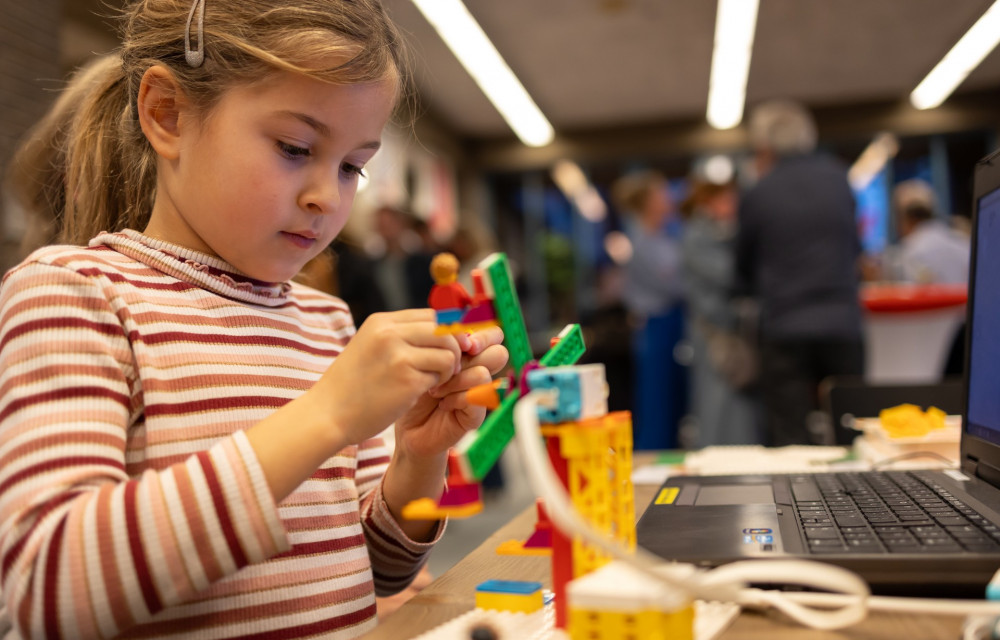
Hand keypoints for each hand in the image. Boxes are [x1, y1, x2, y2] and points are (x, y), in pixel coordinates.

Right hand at [315, 309, 464, 447]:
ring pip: (448, 353)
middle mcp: (390, 334)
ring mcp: (399, 357)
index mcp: (381, 322)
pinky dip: (438, 385)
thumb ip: (400, 336)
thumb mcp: (370, 346)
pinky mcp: (407, 382)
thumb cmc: (351, 384)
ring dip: (448, 369)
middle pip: (444, 330)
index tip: (452, 347)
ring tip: (434, 381)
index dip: (448, 331)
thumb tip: (443, 330)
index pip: (432, 315)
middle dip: (455, 348)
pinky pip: (440, 376)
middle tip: (449, 367)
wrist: (327, 414)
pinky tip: (424, 393)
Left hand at [393, 325, 507, 459]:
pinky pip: (476, 397)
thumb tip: (456, 326)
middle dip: (473, 355)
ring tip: (435, 388)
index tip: (460, 340)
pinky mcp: (477, 414)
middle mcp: (478, 370)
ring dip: (455, 379)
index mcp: (469, 353)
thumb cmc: (413, 390)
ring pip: (483, 372)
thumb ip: (441, 342)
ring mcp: (480, 393)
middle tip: (451, 362)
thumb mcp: (424, 360)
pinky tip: (442, 403)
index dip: (480, 334)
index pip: (492, 334)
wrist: (406, 428)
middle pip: (498, 352)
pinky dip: (455, 398)